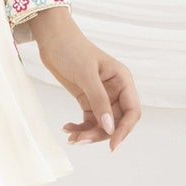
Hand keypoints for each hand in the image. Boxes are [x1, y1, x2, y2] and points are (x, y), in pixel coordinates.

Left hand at [25, 7, 140, 153]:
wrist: (52, 39)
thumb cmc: (71, 49)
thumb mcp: (86, 74)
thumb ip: (98, 100)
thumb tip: (110, 127)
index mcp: (122, 80)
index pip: (132, 111)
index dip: (125, 130)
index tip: (112, 145)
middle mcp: (116, 90)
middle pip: (116, 122)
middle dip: (100, 134)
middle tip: (80, 140)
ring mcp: (102, 96)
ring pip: (102, 124)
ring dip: (88, 134)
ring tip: (71, 136)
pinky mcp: (87, 99)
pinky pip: (89, 120)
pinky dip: (80, 127)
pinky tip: (67, 128)